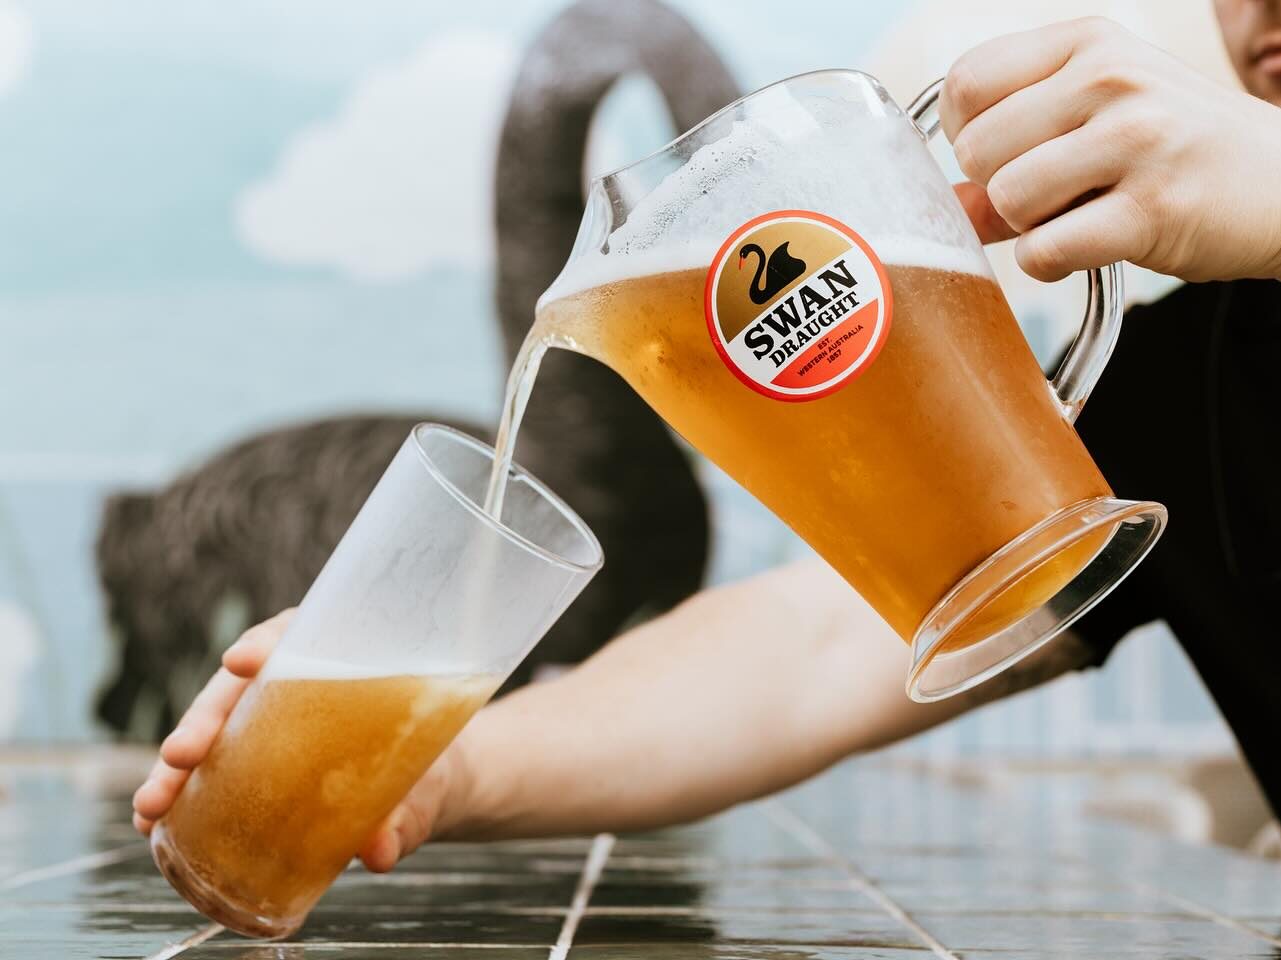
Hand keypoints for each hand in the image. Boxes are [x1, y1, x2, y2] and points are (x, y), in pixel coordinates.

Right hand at [131, 610, 457, 872]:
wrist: (429, 786)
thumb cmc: (431, 768)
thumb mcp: (429, 787)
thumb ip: (411, 814)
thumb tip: (381, 851)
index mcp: (346, 660)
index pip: (304, 634)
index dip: (270, 643)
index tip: (245, 661)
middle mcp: (299, 681)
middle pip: (243, 687)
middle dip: (204, 719)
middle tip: (181, 755)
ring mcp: (270, 719)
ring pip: (216, 727)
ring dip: (178, 764)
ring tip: (151, 805)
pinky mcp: (253, 755)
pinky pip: (211, 765)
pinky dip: (180, 790)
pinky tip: (152, 820)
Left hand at [940, 16, 1280, 281]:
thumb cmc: (1177, 149)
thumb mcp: (1099, 121)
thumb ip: (1014, 153)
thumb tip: (944, 204)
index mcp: (1088, 44)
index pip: (966, 82)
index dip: (965, 131)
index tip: (1001, 152)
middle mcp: (1110, 78)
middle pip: (976, 148)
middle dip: (999, 185)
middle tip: (1054, 191)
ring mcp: (1135, 139)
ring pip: (1006, 197)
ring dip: (1028, 225)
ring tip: (1078, 214)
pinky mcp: (1151, 208)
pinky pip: (1043, 250)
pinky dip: (1050, 263)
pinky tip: (1087, 245)